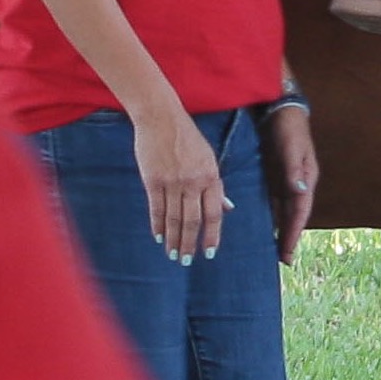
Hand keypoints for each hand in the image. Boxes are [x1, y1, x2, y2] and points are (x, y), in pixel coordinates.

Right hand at [131, 106, 227, 263]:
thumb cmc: (187, 138)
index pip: (213, 214)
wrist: (160, 118)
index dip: (212, 236)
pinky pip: (156, 208)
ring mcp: (172, 182)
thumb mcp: (209, 159)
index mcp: (211, 177)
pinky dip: (157, 225)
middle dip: (189, 244)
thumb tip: (227, 208)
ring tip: (171, 254)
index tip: (208, 253)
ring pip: (173, 219)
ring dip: (172, 240)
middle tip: (185, 261)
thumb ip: (216, 186)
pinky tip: (158, 236)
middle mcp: (193, 182)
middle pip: (192, 221)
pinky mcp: (153, 180)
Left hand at [264, 104, 317, 264]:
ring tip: (277, 251)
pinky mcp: (276, 177)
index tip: (288, 252)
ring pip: (285, 212)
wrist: (282, 110)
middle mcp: (298, 185)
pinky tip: (267, 228)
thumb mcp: (293, 147)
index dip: (294, 232)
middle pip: (294, 216)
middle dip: (290, 238)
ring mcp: (287, 182)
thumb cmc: (290, 129)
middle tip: (283, 260)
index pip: (300, 212)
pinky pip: (275, 202)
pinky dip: (273, 217)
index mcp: (306, 180)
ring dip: (282, 230)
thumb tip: (299, 192)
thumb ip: (295, 169)